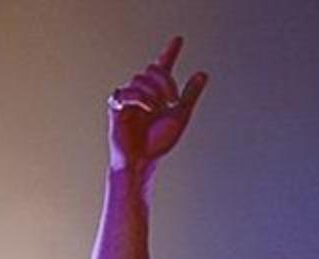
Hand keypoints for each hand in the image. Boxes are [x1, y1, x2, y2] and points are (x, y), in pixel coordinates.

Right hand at [107, 36, 207, 170]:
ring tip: (159, 109)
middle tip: (173, 100)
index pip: (162, 67)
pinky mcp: (116, 107)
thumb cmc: (159, 141)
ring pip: (140, 80)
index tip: (179, 39)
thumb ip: (190, 94)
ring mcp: (128, 98)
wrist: (143, 159)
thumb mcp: (180, 115)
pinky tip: (149, 109)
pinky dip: (141, 98)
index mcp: (157, 93)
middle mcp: (142, 92)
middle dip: (166, 82)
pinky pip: (126, 93)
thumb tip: (202, 74)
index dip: (170, 52)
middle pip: (153, 71)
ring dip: (154, 93)